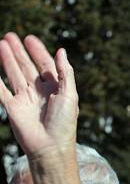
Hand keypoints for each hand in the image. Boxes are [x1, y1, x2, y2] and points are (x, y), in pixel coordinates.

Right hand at [0, 33, 77, 157]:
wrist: (50, 148)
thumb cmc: (64, 124)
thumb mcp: (70, 96)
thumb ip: (65, 73)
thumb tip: (61, 51)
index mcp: (55, 89)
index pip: (45, 65)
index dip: (38, 51)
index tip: (29, 38)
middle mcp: (39, 92)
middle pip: (27, 67)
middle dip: (19, 52)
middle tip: (10, 36)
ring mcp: (25, 99)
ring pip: (13, 74)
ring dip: (7, 59)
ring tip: (1, 43)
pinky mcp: (12, 107)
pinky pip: (0, 90)